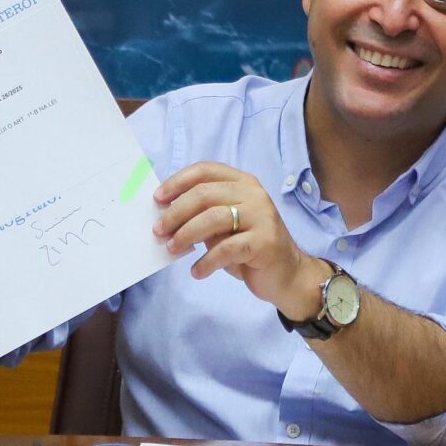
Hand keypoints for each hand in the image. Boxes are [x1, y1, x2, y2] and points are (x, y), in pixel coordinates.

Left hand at [151, 162, 323, 321]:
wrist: (287, 274)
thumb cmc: (249, 248)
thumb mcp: (225, 225)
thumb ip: (203, 215)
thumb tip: (165, 215)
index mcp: (243, 183)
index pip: (206, 170)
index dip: (178, 181)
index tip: (157, 199)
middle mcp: (254, 194)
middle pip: (205, 194)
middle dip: (176, 212)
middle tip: (159, 230)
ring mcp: (262, 216)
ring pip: (213, 219)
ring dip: (186, 235)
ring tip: (172, 249)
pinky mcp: (265, 242)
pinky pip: (226, 249)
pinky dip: (206, 262)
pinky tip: (197, 272)